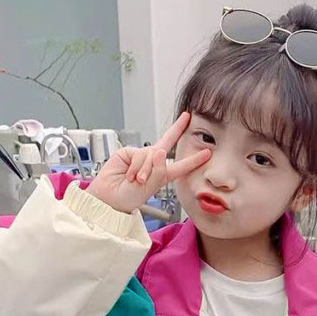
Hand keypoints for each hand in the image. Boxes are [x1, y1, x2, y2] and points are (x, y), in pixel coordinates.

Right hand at [86, 111, 211, 213]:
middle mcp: (152, 164)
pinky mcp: (128, 153)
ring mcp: (141, 157)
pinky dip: (136, 166)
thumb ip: (157, 172)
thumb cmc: (127, 197)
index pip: (180, 165)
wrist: (108, 199)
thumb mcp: (149, 189)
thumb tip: (160, 151)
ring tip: (138, 180)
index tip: (207, 153)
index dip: (194, 160)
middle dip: (177, 128)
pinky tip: (129, 175)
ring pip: (152, 154)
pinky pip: (138, 155)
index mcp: (161, 175)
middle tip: (187, 116)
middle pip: (167, 141)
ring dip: (145, 169)